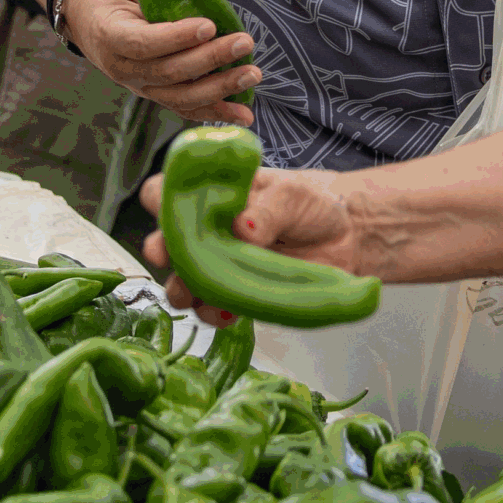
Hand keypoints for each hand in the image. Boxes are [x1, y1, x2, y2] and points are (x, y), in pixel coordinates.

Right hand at [62, 0, 261, 125]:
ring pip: (180, 96)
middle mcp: (122, 69)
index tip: (209, 25)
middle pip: (169, 72)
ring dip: (220, 89)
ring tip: (251, 75)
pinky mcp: (155, 96)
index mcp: (111, 36)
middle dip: (210, 59)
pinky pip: (185, 109)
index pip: (144, 43)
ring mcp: (139, 87)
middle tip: (244, 43)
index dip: (176, 37)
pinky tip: (242, 115)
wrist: (88, 18)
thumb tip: (204, 1)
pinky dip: (215, 112)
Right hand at [142, 165, 367, 316]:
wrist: (342, 239)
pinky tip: (230, 312)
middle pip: (163, 240)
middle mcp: (204, 229)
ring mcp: (216, 265)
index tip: (171, 210)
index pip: (166, 189)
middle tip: (171, 256)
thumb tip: (242, 228)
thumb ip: (267, 208)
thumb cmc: (310, 204)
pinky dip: (213, 313)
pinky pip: (209, 309)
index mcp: (211, 194)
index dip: (160, 199)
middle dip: (161, 250)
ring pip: (179, 280)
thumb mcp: (292, 195)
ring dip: (184, 288)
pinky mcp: (232, 294)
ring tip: (201, 291)